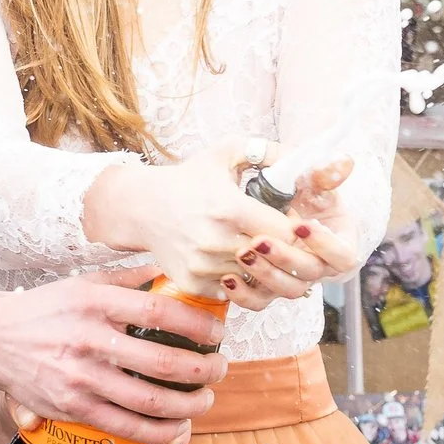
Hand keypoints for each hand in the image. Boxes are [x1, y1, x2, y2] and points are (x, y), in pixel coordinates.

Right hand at [0, 267, 228, 443]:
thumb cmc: (46, 309)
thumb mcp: (85, 283)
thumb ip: (130, 278)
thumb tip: (173, 271)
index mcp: (96, 303)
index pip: (162, 313)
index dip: (199, 325)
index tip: (218, 332)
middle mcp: (89, 340)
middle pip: (164, 363)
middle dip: (204, 370)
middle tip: (220, 368)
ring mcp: (80, 378)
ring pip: (150, 402)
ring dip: (189, 405)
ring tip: (205, 399)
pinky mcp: (72, 407)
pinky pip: (125, 427)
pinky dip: (158, 431)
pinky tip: (176, 426)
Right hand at [82, 140, 295, 291]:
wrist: (143, 207)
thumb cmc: (189, 179)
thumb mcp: (225, 153)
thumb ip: (266, 151)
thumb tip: (300, 156)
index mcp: (230, 208)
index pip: (286, 233)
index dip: (297, 231)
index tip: (295, 225)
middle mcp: (215, 241)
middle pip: (273, 260)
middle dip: (283, 252)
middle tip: (283, 242)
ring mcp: (202, 267)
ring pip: (254, 279)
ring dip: (263, 269)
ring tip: (260, 251)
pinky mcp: (192, 284)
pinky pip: (233, 293)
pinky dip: (240, 282)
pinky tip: (238, 263)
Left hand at [223, 156, 361, 310]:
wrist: (275, 203)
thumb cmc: (300, 191)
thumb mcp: (311, 180)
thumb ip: (323, 174)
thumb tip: (343, 162)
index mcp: (339, 243)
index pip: (342, 255)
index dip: (323, 244)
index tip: (299, 225)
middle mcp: (320, 266)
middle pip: (310, 274)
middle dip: (285, 258)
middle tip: (260, 241)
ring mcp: (295, 279)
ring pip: (287, 291)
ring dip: (265, 275)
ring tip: (242, 253)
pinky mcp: (270, 289)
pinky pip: (260, 302)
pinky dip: (244, 295)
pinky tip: (227, 278)